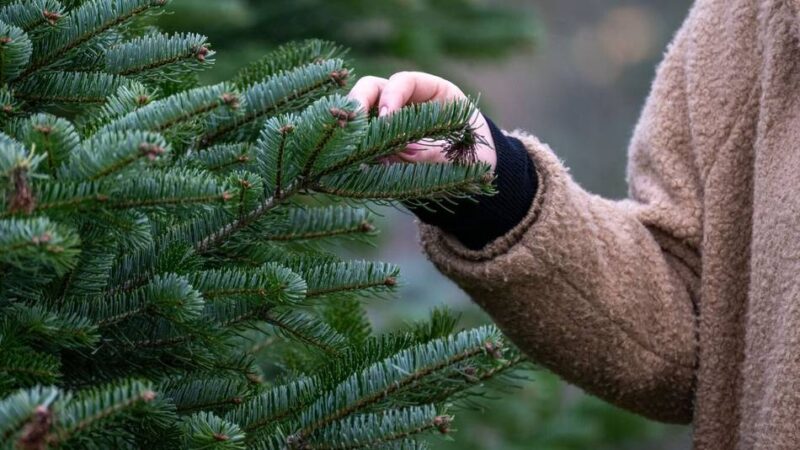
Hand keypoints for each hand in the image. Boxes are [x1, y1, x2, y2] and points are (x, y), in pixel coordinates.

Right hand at [347, 71, 496, 170]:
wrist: (475, 175)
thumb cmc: (472, 156)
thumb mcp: (458, 153)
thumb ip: (431, 152)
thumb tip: (399, 150)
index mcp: (434, 92)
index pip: (404, 81)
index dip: (391, 96)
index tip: (386, 118)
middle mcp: (407, 101)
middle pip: (372, 88)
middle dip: (359, 104)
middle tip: (355, 128)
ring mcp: (389, 120)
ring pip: (360, 113)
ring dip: (354, 129)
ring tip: (354, 150)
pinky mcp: (379, 143)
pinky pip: (361, 140)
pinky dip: (355, 149)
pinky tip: (357, 165)